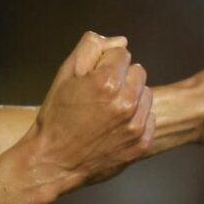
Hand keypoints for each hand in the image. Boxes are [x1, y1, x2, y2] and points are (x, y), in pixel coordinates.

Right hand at [26, 32, 155, 191]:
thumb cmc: (56, 117)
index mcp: (106, 83)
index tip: (93, 78)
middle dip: (121, 78)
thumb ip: (91, 49)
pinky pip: (149, 117)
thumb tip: (122, 40)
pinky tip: (115, 126)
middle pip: (138, 71)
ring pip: (146, 94)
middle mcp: (126, 103)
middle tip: (101, 95)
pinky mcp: (141, 143)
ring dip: (131, 97)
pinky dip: (136, 119)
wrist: (54, 162)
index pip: (122, 53)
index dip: (105, 63)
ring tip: (108, 111)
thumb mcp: (65, 76)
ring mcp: (135, 126)